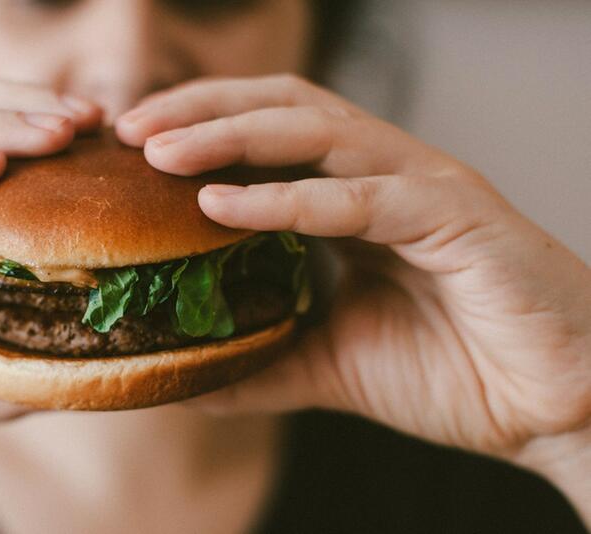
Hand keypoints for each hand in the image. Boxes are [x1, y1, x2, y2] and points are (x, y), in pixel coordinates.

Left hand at [117, 75, 589, 512]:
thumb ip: (262, 360)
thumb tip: (185, 378)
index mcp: (355, 197)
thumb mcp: (331, 364)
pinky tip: (222, 204)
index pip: (265, 134)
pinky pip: (359, 195)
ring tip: (159, 151)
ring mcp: (421, 186)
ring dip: (229, 135)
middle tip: (128, 130)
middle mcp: (384, 175)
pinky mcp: (455, 216)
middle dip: (199, 109)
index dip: (196, 129)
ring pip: (314, 131)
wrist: (554, 408)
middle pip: (280, 107)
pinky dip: (287, 198)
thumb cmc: (456, 372)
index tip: (128, 151)